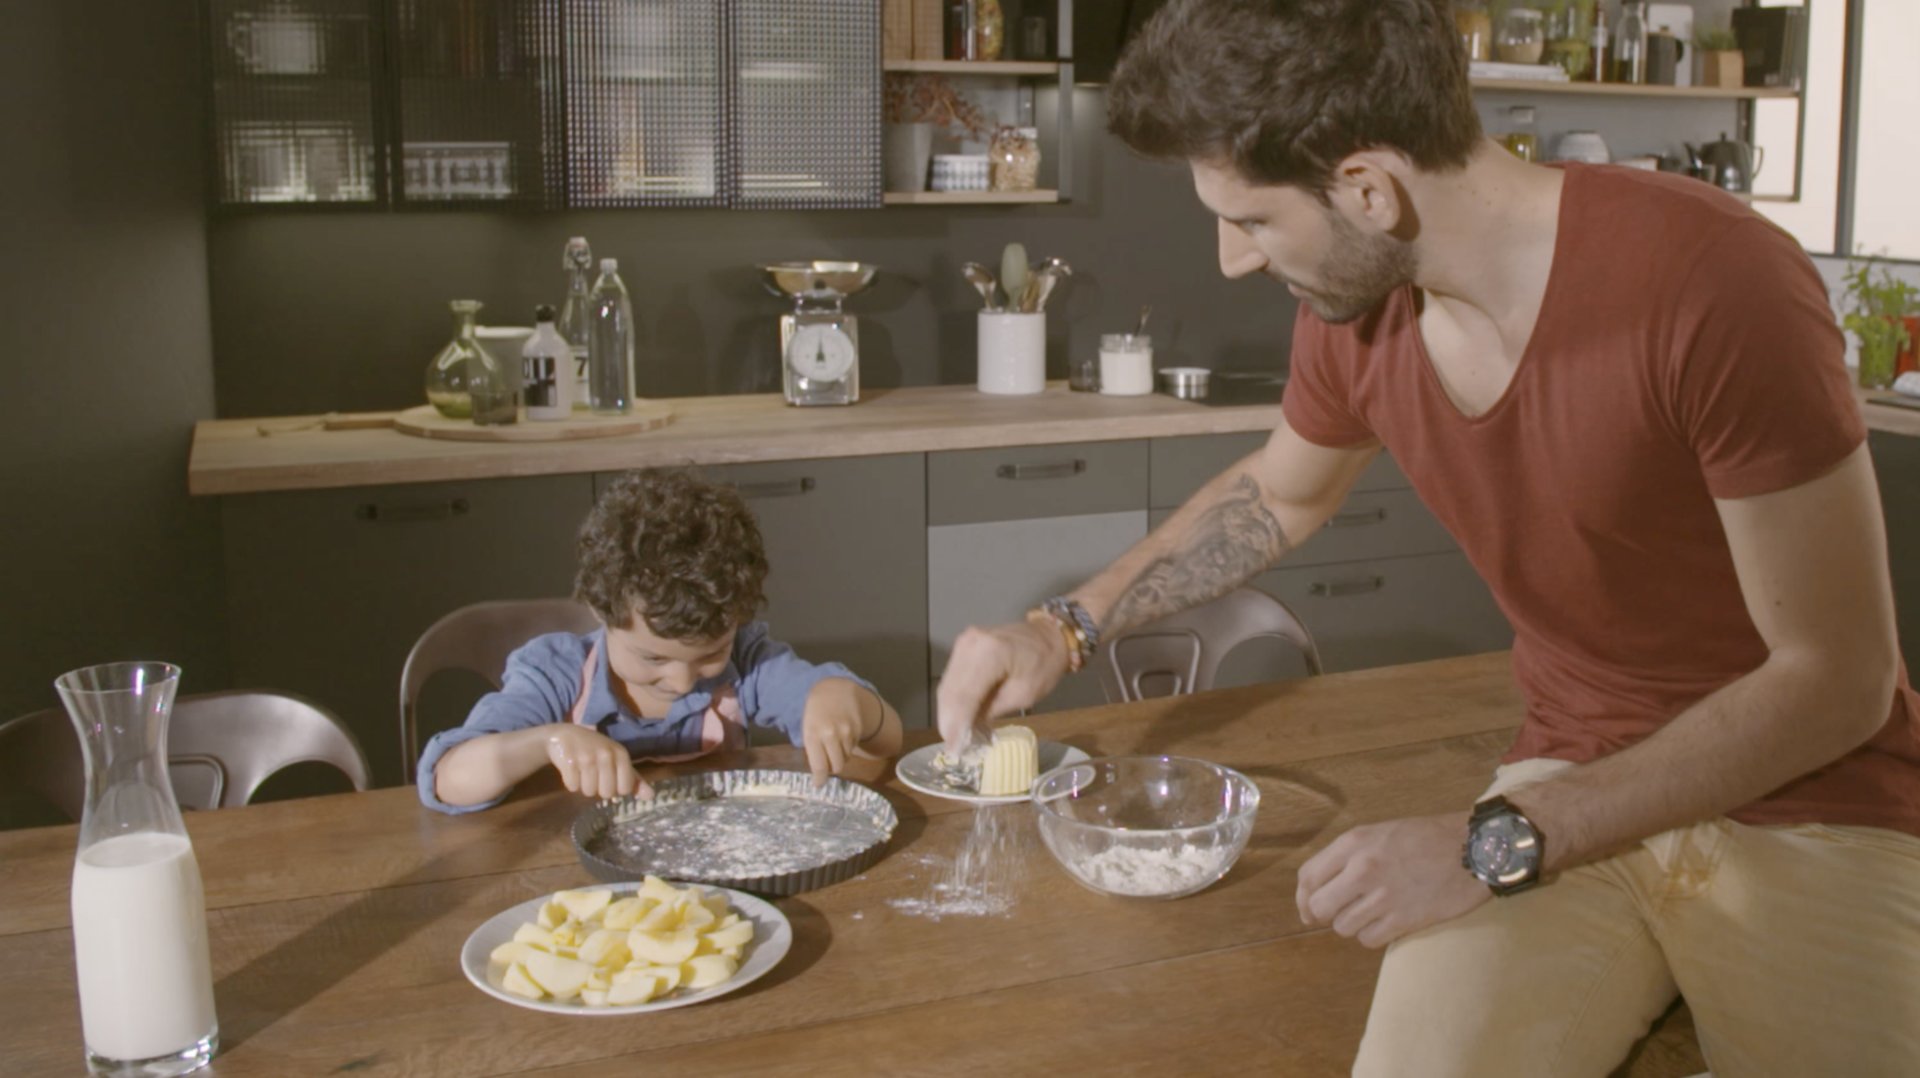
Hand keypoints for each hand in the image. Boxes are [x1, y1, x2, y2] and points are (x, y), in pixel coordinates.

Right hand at [544, 725, 647, 800]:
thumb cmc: (594, 749)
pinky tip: (571, 769)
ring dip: (583, 786)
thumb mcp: (616, 759)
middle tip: (593, 774)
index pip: (624, 789)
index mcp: (621, 754)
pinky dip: (570, 782)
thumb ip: (633, 779)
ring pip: (588, 792)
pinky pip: (573, 787)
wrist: (564, 734)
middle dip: (598, 788)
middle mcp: (606, 754)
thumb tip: (651, 796)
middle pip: (606, 793)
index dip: (615, 788)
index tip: (608, 777)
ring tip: (581, 770)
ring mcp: (587, 757)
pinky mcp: (569, 761)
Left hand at [801, 696, 870, 786]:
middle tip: (828, 764)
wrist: (835, 690)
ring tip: (834, 743)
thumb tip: (820, 772)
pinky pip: (853, 747)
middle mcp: (830, 734)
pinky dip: (847, 746)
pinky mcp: (857, 729)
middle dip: (832, 768)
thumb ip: (813, 748)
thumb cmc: (815, 712)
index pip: (819, 765)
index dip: (820, 779)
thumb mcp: (808, 728)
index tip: (819, 784)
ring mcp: (846, 731)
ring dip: (840, 756)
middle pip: (837, 766)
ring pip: (846, 757)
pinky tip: (842, 734)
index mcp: (813, 734)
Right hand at [935, 616, 1071, 753]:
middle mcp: (969, 644)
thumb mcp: (1023, 694)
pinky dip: (954, 700)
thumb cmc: (1044, 665)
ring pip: (947, 686)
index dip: (956, 726)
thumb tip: (967, 729)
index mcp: (989, 654)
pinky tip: (960, 716)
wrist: (1047, 635)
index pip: (963, 696)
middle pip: (950, 692)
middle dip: (949, 722)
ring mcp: (963, 643)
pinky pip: (952, 678)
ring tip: (957, 736)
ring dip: (949, 712)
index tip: (955, 750)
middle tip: (954, 747)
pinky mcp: (962, 647)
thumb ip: (992, 710)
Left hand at [1295, 812, 1489, 948]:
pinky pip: (1368, 939)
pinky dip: (1373, 935)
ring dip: (1353, 924)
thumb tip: (1317, 890)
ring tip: (1373, 912)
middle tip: (1341, 913)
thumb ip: (1347, 857)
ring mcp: (1383, 896)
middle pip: (1319, 907)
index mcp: (1354, 843)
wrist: (1474, 850)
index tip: (1308, 910)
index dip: (1303, 898)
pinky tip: (1388, 922)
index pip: (1308, 877)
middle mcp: (1363, 869)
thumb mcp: (1380, 833)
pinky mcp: (1404, 920)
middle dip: (1325, 914)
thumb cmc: (1427, 839)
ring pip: (1343, 927)